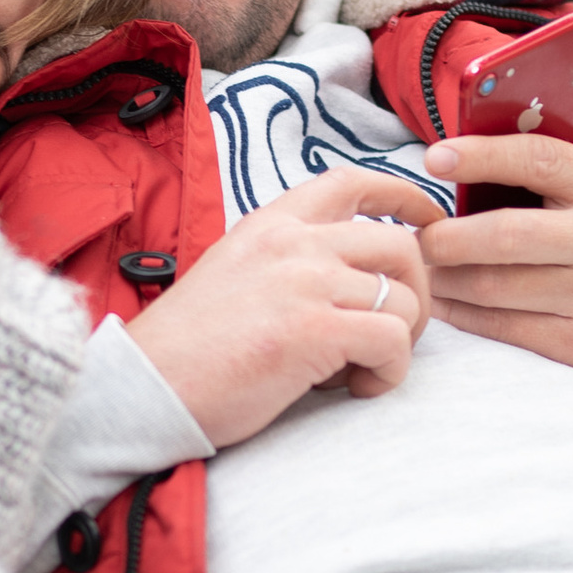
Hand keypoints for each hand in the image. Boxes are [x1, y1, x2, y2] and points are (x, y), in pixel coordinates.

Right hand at [127, 170, 433, 446]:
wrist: (143, 390)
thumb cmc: (188, 350)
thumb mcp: (234, 275)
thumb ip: (286, 263)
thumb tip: (347, 282)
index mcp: (270, 224)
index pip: (352, 182)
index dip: (403, 195)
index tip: (429, 220)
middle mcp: (292, 242)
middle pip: (399, 245)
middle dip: (417, 291)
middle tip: (397, 332)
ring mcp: (305, 282)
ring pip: (404, 297)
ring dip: (399, 341)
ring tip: (361, 370)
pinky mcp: (314, 329)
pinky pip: (393, 340)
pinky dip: (390, 372)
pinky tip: (356, 387)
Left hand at [421, 37, 572, 389]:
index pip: (539, 160)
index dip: (482, 155)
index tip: (435, 156)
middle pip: (506, 234)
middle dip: (447, 236)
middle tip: (413, 232)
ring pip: (498, 287)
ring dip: (447, 278)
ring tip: (423, 264)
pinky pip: (509, 328)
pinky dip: (468, 316)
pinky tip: (447, 302)